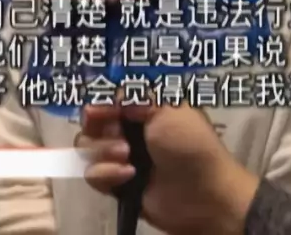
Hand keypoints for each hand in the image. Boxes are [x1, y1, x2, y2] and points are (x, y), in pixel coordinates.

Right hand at [75, 101, 260, 234]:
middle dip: (101, 129)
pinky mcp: (117, 185)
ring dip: (103, 151)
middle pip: (91, 123)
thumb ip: (135, 95)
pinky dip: (107, 174)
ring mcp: (121, 158)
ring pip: (87, 149)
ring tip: (128, 158)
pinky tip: (129, 176)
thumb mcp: (168, 108)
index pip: (108, 99)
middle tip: (121, 136)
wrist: (203, 194)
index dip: (100, 104)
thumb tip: (109, 97)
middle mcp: (130, 131)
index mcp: (145, 109)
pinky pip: (93, 175)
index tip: (97, 111)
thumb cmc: (189, 144)